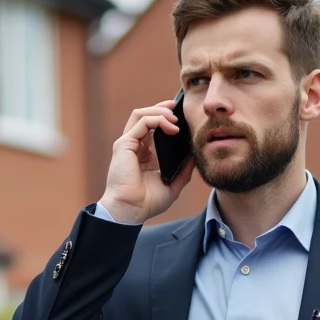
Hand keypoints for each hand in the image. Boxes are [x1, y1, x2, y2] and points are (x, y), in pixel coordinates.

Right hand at [98, 101, 195, 224]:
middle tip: (177, 109)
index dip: (164, 118)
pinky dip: (157, 119)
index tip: (180, 118)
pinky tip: (171, 127)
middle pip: (144, 116)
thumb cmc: (147, 202)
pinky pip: (141, 122)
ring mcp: (127, 144)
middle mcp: (134, 146)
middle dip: (162, 109)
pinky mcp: (124, 144)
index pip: (151, 127)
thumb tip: (195, 157)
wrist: (131, 210)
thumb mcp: (173, 185)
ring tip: (174, 120)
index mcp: (143, 154)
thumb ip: (184, 170)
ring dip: (160, 112)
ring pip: (141, 114)